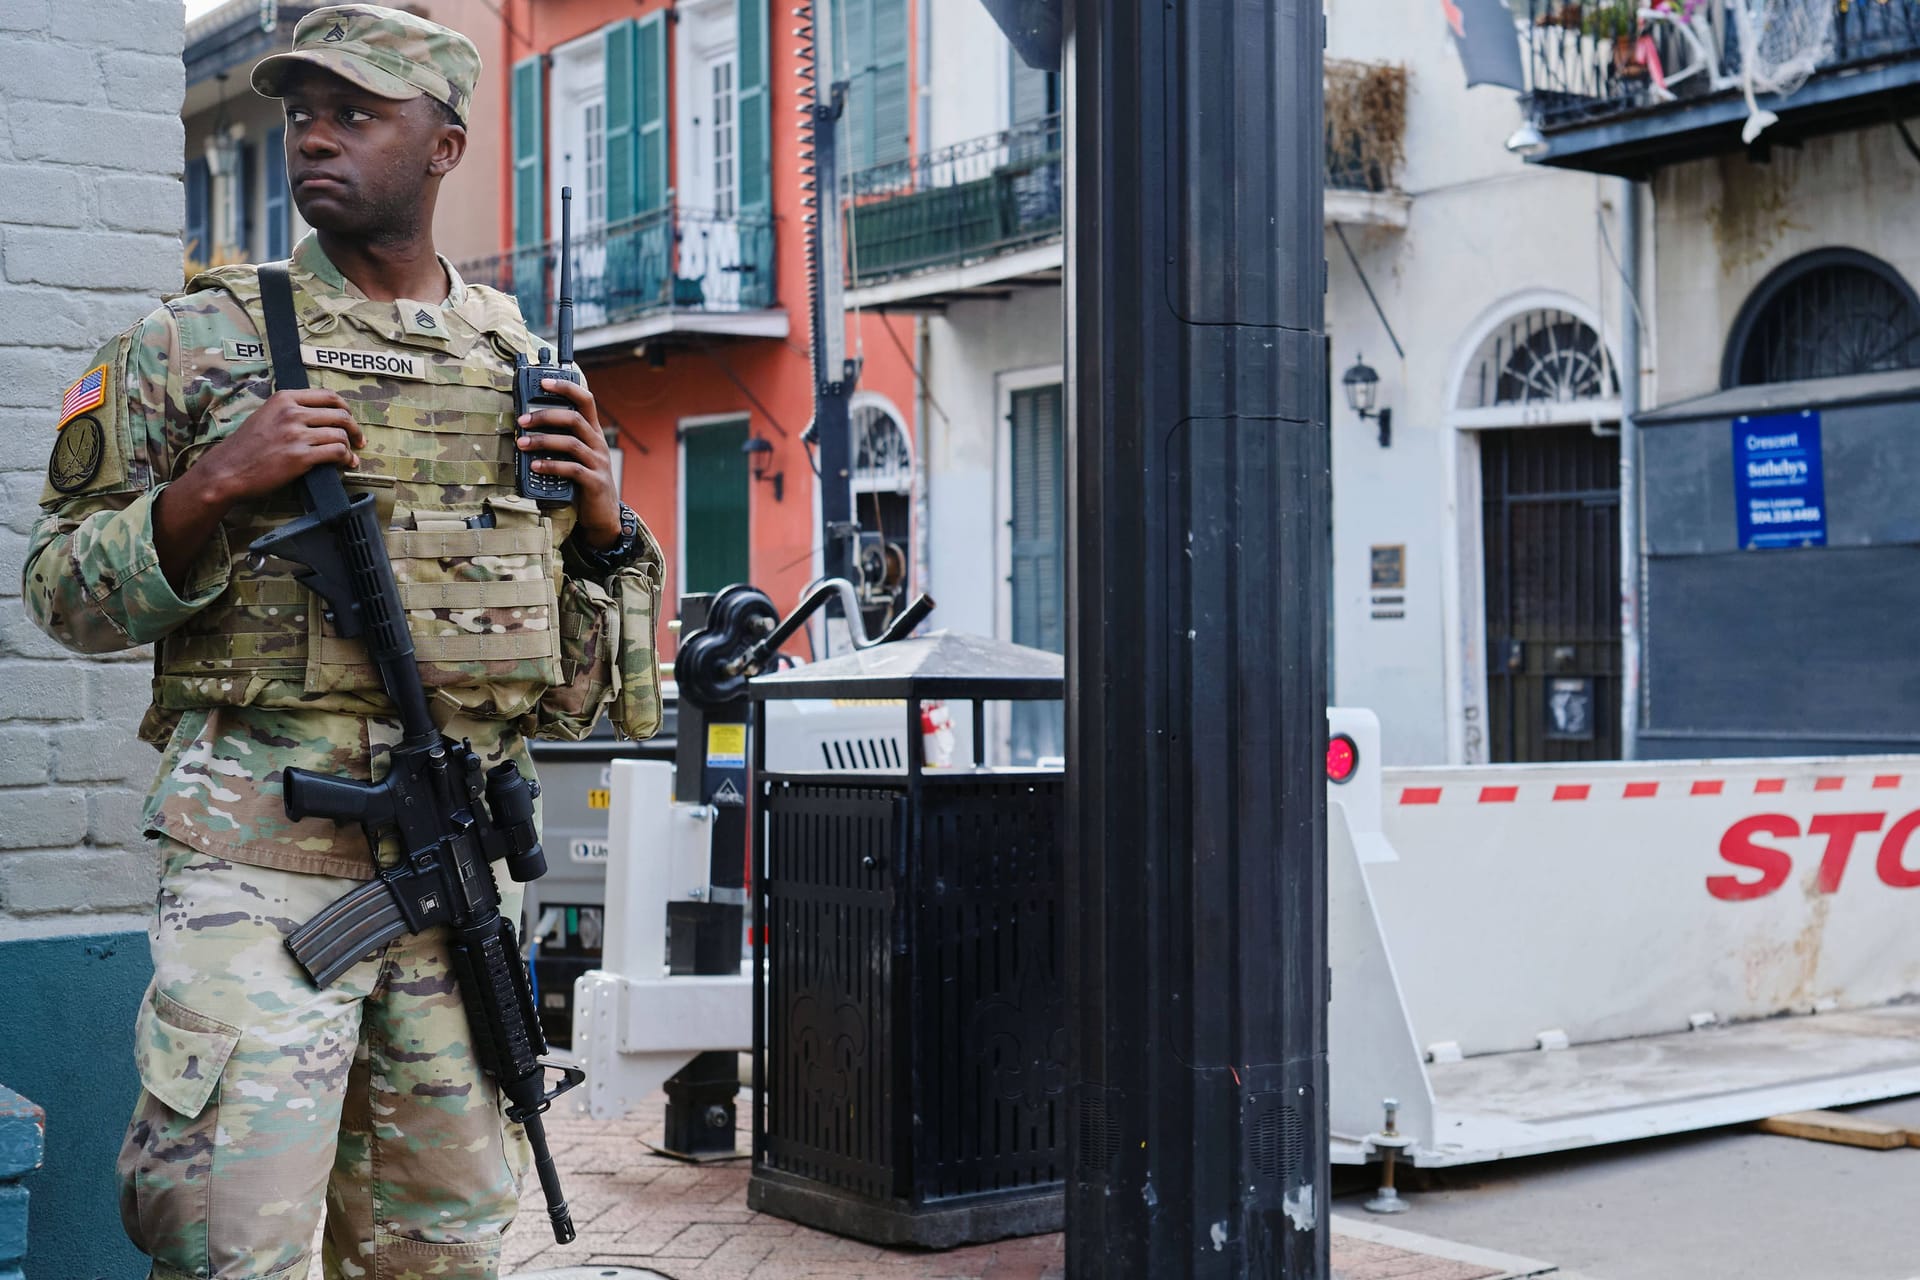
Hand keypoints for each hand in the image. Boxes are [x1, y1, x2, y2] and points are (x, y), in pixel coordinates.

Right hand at [153, 388, 363, 591]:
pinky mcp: (300, 457)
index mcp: (285, 399)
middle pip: (340, 414)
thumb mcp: (266, 415)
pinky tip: (345, 464)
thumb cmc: (247, 446)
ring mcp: (296, 435)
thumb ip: (290, 410)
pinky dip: (345, 459)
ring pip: (340, 434)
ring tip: (350, 456)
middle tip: (359, 440)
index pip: (328, 396)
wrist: (228, 470)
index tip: (349, 419)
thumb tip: (321, 415)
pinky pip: (336, 452)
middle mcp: (292, 413)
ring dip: (350, 447)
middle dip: (354, 429)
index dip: (345, 408)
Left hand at [516, 377, 620, 546]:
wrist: (603, 514)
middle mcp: (597, 443)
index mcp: (592, 432)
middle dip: (545, 416)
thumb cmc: (583, 481)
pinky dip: (551, 466)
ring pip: (571, 443)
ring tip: (522, 444)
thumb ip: (560, 440)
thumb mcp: (575, 456)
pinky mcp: (595, 482)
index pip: (585, 400)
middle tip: (523, 420)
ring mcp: (598, 463)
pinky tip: (535, 466)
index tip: (543, 382)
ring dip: (543, 441)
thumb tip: (525, 427)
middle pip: (574, 418)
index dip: (566, 388)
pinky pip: (572, 469)